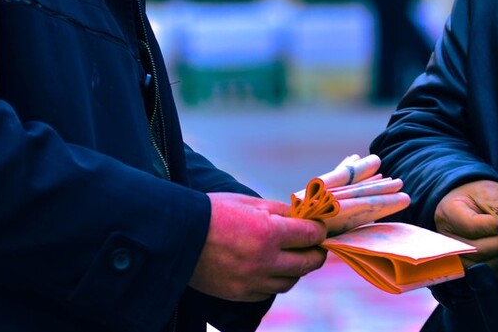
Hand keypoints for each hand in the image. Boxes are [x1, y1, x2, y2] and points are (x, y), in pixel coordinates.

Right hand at [189, 193, 327, 301]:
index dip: (319, 230)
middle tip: (317, 247)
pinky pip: (269, 291)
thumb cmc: (212, 213)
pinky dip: (275, 281)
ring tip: (295, 258)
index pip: (310, 235)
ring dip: (297, 269)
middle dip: (316, 253)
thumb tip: (301, 216)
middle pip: (307, 263)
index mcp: (268, 232)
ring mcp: (253, 281)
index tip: (320, 228)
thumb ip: (278, 211)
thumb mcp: (248, 203)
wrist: (177, 237)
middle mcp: (264, 260)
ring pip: (290, 281)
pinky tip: (273, 270)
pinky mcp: (240, 294)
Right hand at [434, 180, 497, 267]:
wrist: (467, 202)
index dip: (494, 227)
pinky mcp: (464, 266)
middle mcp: (446, 236)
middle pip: (476, 249)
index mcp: (449, 212)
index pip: (472, 225)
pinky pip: (483, 272)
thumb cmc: (478, 195)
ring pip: (480, 264)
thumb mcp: (489, 193)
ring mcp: (453, 254)